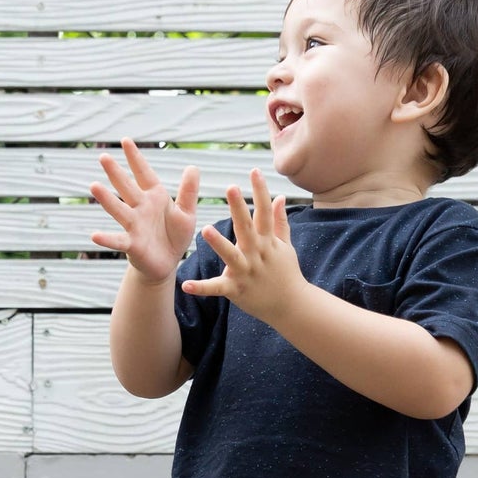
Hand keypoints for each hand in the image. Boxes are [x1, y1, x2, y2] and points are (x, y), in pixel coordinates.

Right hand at [88, 137, 199, 283]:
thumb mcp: (187, 213)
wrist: (167, 263)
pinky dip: (107, 239)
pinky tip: (94, 236)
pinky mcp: (132, 244)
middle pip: (126, 187)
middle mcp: (141, 208)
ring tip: (94, 186)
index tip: (125, 140)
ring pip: (119, 210)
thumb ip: (189, 192)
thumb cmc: (175, 236)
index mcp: (154, 197)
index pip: (144, 173)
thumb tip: (192, 166)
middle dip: (116, 173)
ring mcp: (134, 225)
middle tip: (103, 157)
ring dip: (107, 199)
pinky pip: (118, 240)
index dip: (135, 158)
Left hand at [183, 169, 308, 324]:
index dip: (260, 191)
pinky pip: (216, 288)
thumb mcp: (286, 246)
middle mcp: (257, 254)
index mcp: (268, 242)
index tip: (254, 171)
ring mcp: (246, 272)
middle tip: (231, 187)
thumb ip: (280, 221)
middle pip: (247, 227)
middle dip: (239, 208)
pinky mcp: (236, 290)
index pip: (264, 212)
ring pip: (231, 256)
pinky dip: (201, 288)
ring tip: (205, 229)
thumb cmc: (286, 273)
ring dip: (219, 243)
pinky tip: (185, 285)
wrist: (292, 306)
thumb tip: (279, 196)